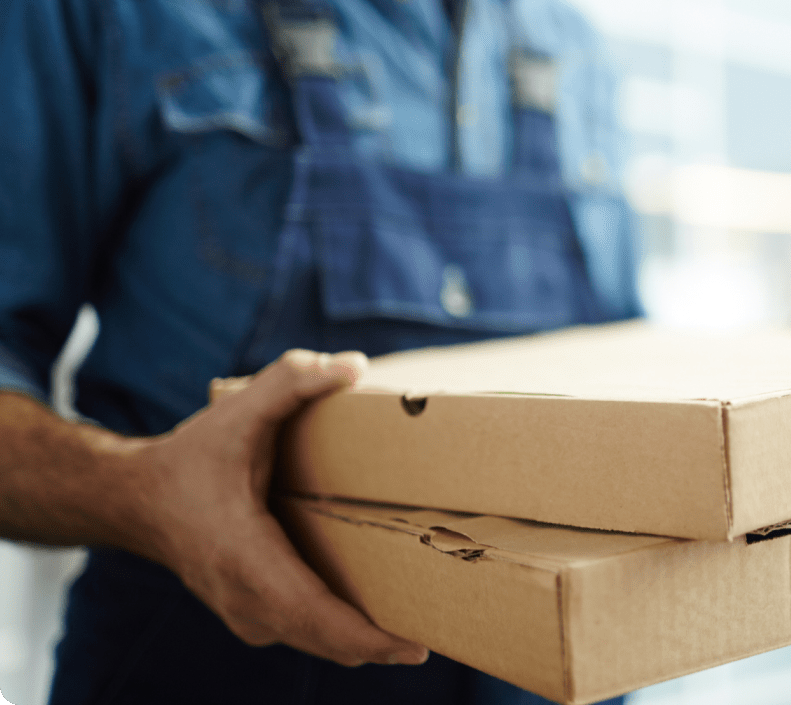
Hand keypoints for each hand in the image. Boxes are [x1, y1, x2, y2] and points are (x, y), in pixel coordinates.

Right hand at [132, 349, 428, 666]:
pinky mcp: (246, 610)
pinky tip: (370, 615)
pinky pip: (299, 631)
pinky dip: (335, 632)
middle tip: (431, 636)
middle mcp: (243, 596)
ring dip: (358, 641)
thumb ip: (292, 381)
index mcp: (244, 555)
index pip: (311, 613)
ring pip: (311, 640)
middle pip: (321, 639)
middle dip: (377, 644)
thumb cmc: (191, 456)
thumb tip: (354, 367)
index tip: (410, 647)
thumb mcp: (238, 409)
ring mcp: (242, 611)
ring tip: (413, 627)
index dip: (363, 636)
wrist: (135, 497)